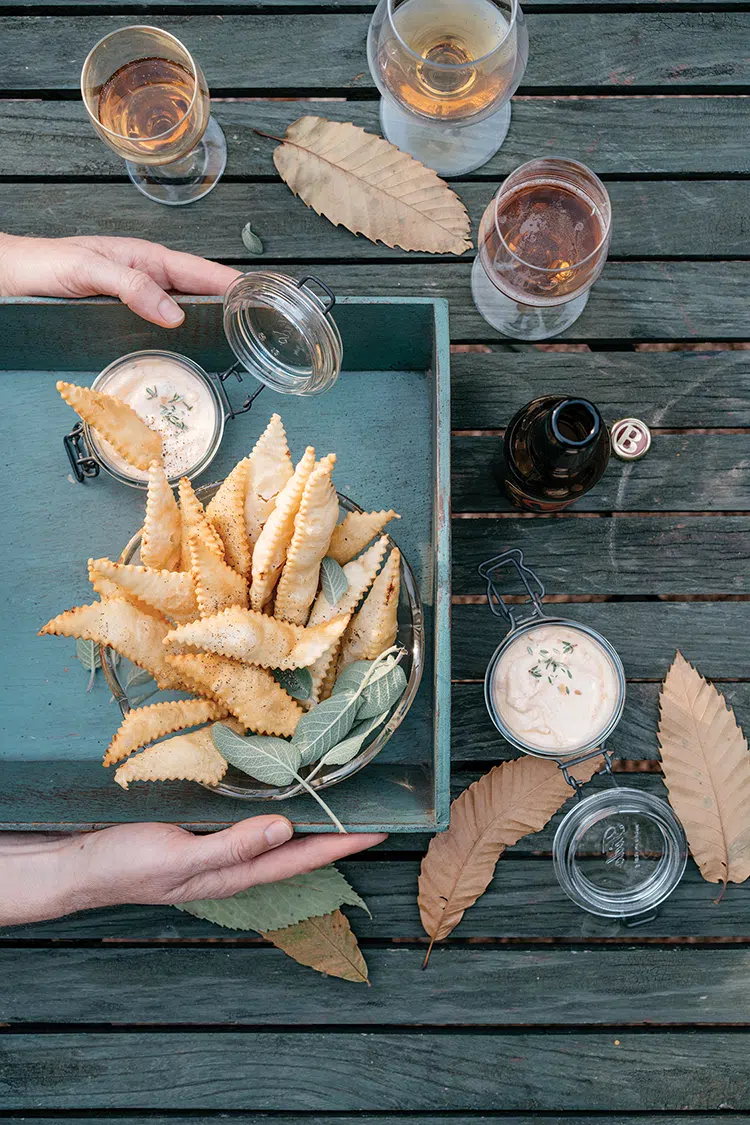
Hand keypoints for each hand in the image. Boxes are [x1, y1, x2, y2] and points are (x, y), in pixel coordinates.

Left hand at [0, 233, 240, 327]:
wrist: (13, 277)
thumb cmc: (46, 264)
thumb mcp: (90, 269)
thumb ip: (131, 287)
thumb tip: (174, 314)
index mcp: (146, 258)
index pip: (200, 271)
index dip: (230, 282)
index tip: (260, 296)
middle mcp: (147, 277)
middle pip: (198, 292)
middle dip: (229, 305)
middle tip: (260, 327)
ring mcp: (139, 297)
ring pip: (183, 310)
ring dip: (208, 323)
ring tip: (237, 342)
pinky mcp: (127, 316)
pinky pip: (162, 326)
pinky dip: (182, 336)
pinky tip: (192, 350)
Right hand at [0, 820, 385, 925]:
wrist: (77, 865)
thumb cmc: (124, 864)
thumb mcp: (177, 857)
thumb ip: (230, 847)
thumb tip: (285, 830)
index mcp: (232, 873)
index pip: (299, 858)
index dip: (340, 844)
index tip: (381, 830)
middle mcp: (232, 862)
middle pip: (295, 848)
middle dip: (335, 833)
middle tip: (374, 812)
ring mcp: (216, 847)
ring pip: (275, 834)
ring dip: (308, 819)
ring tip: (340, 799)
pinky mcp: (199, 829)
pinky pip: (248, 820)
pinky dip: (273, 807)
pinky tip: (279, 792)